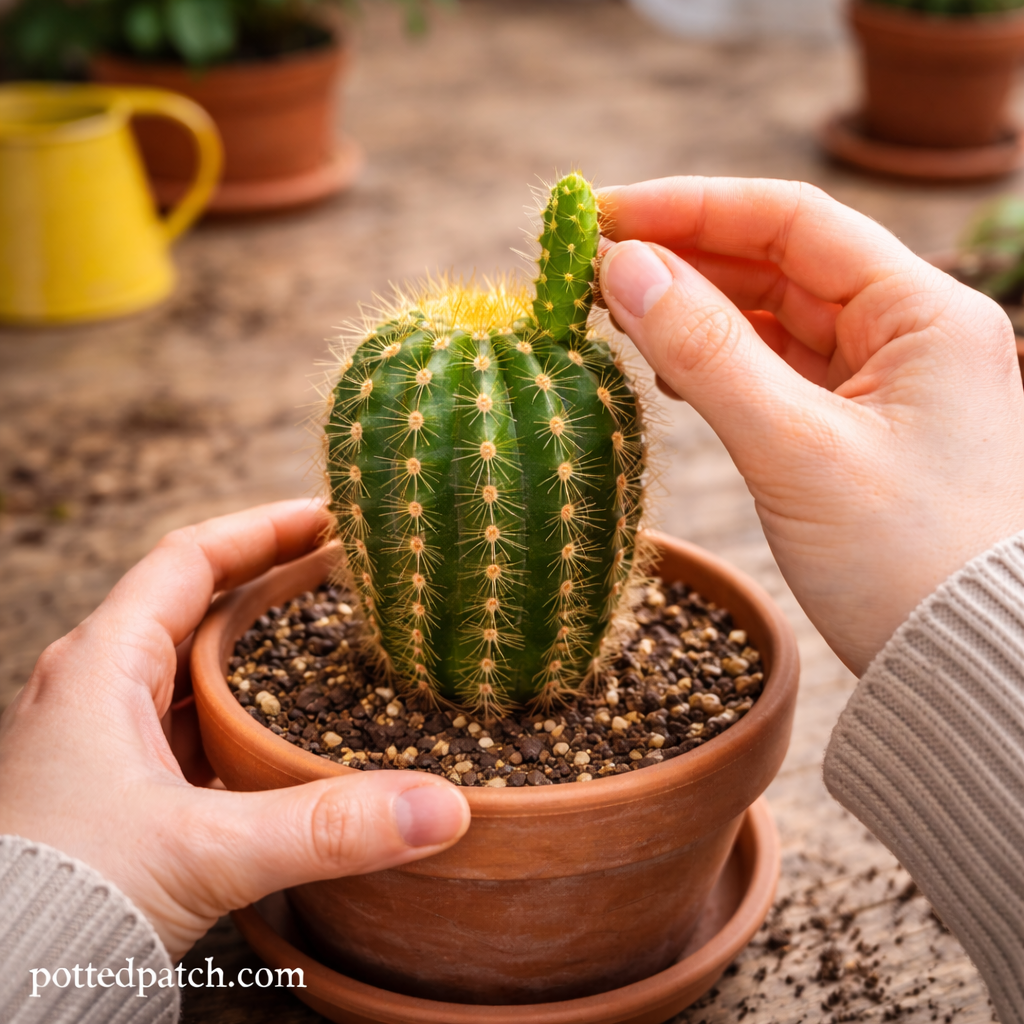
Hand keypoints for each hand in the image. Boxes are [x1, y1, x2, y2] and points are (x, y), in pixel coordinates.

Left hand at [0, 500, 469, 960]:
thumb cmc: (59, 901)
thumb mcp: (205, 849)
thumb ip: (325, 827)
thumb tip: (440, 806)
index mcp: (101, 667)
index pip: (189, 558)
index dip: (260, 528)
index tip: (325, 515)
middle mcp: (98, 691)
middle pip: (195, 603)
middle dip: (268, 579)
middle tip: (340, 570)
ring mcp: (106, 741)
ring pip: (193, 666)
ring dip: (257, 645)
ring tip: (325, 636)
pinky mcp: (121, 790)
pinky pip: (193, 722)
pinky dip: (244, 708)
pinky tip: (286, 728)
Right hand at [598, 177, 1023, 673]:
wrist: (967, 667)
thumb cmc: (906, 561)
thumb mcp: (794, 450)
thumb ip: (706, 352)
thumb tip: (623, 267)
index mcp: (925, 314)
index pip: (794, 221)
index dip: (692, 206)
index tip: (605, 213)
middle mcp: (911, 334)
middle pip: (781, 264)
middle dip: (686, 258)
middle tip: (594, 267)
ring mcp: (886, 383)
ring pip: (774, 319)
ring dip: (697, 311)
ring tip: (620, 315)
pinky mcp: (859, 430)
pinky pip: (778, 372)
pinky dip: (720, 365)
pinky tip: (671, 371)